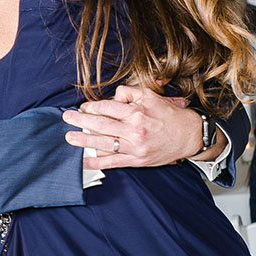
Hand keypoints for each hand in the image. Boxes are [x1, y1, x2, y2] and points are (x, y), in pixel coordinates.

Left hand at [62, 84, 205, 168]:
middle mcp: (134, 130)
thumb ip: (130, 93)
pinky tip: (83, 161)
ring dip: (83, 141)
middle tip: (66, 118)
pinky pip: (112, 162)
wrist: (189, 136)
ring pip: (103, 143)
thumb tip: (112, 97)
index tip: (83, 108)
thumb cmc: (170, 115)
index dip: (92, 107)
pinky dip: (96, 163)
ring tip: (69, 138)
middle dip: (81, 121)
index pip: (107, 108)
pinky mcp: (136, 160)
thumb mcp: (152, 96)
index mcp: (137, 112)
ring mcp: (134, 147)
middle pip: (101, 124)